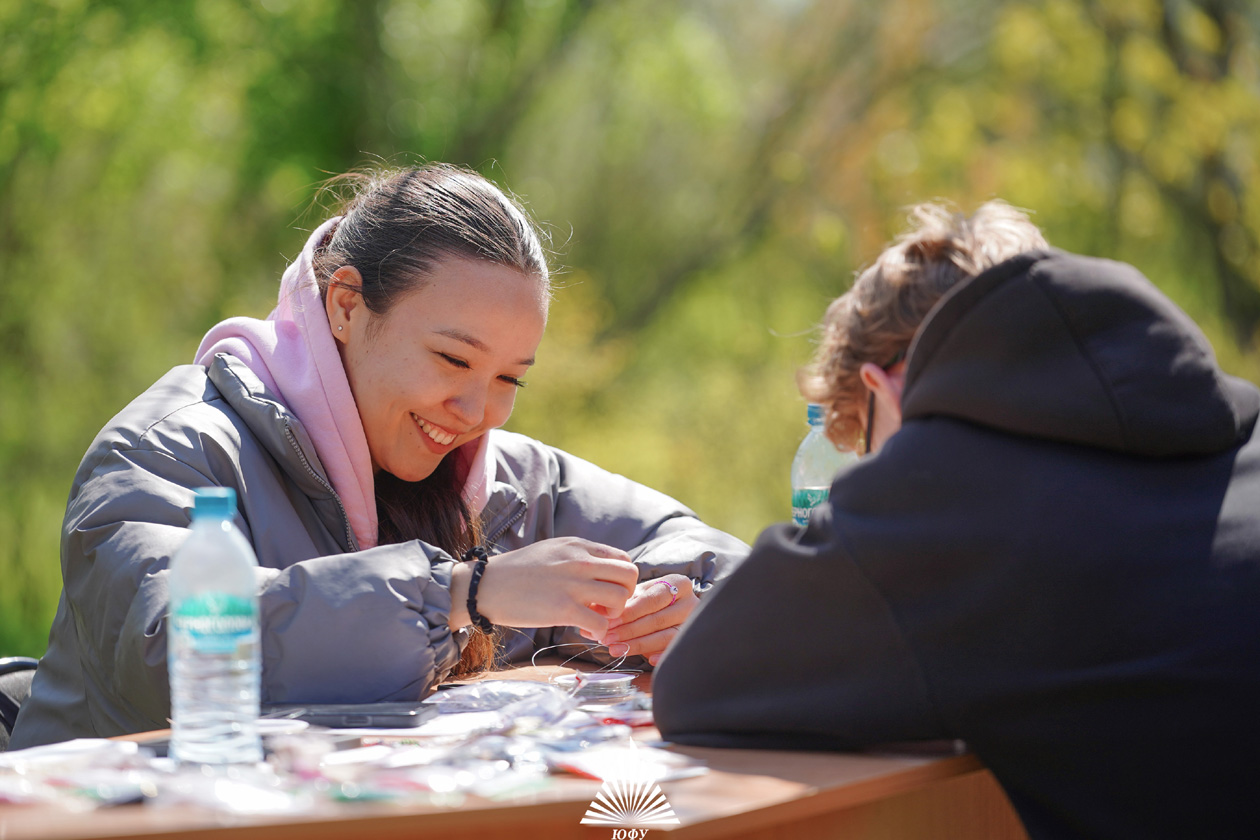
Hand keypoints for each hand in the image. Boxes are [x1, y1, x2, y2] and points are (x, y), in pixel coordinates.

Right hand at [449, 537, 637, 638]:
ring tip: (594, 618)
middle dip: (625, 595)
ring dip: (613, 614)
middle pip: (630, 575)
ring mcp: (573, 585)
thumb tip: (600, 571)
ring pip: (622, 598)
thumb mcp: (552, 550)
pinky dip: (599, 631)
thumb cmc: (517, 571)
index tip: (604, 592)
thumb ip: (579, 556)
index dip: (620, 579)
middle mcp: (580, 561)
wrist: (486, 585)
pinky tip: (583, 630)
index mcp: (578, 546)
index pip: (623, 559)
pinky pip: (602, 623)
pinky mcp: (563, 609)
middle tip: (605, 607)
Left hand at [592, 574, 697, 666]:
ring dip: (638, 644)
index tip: (608, 621)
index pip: (652, 599)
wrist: (672, 609)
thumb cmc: (650, 601)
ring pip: (665, 636)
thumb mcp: (637, 596)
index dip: (629, 612)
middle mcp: (689, 602)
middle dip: (629, 630)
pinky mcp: (691, 641)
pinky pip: (674, 649)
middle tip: (606, 638)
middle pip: (658, 618)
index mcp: (677, 583)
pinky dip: (661, 654)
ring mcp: (692, 623)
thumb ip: (620, 603)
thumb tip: (593, 613)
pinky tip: (647, 660)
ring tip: (615, 649)